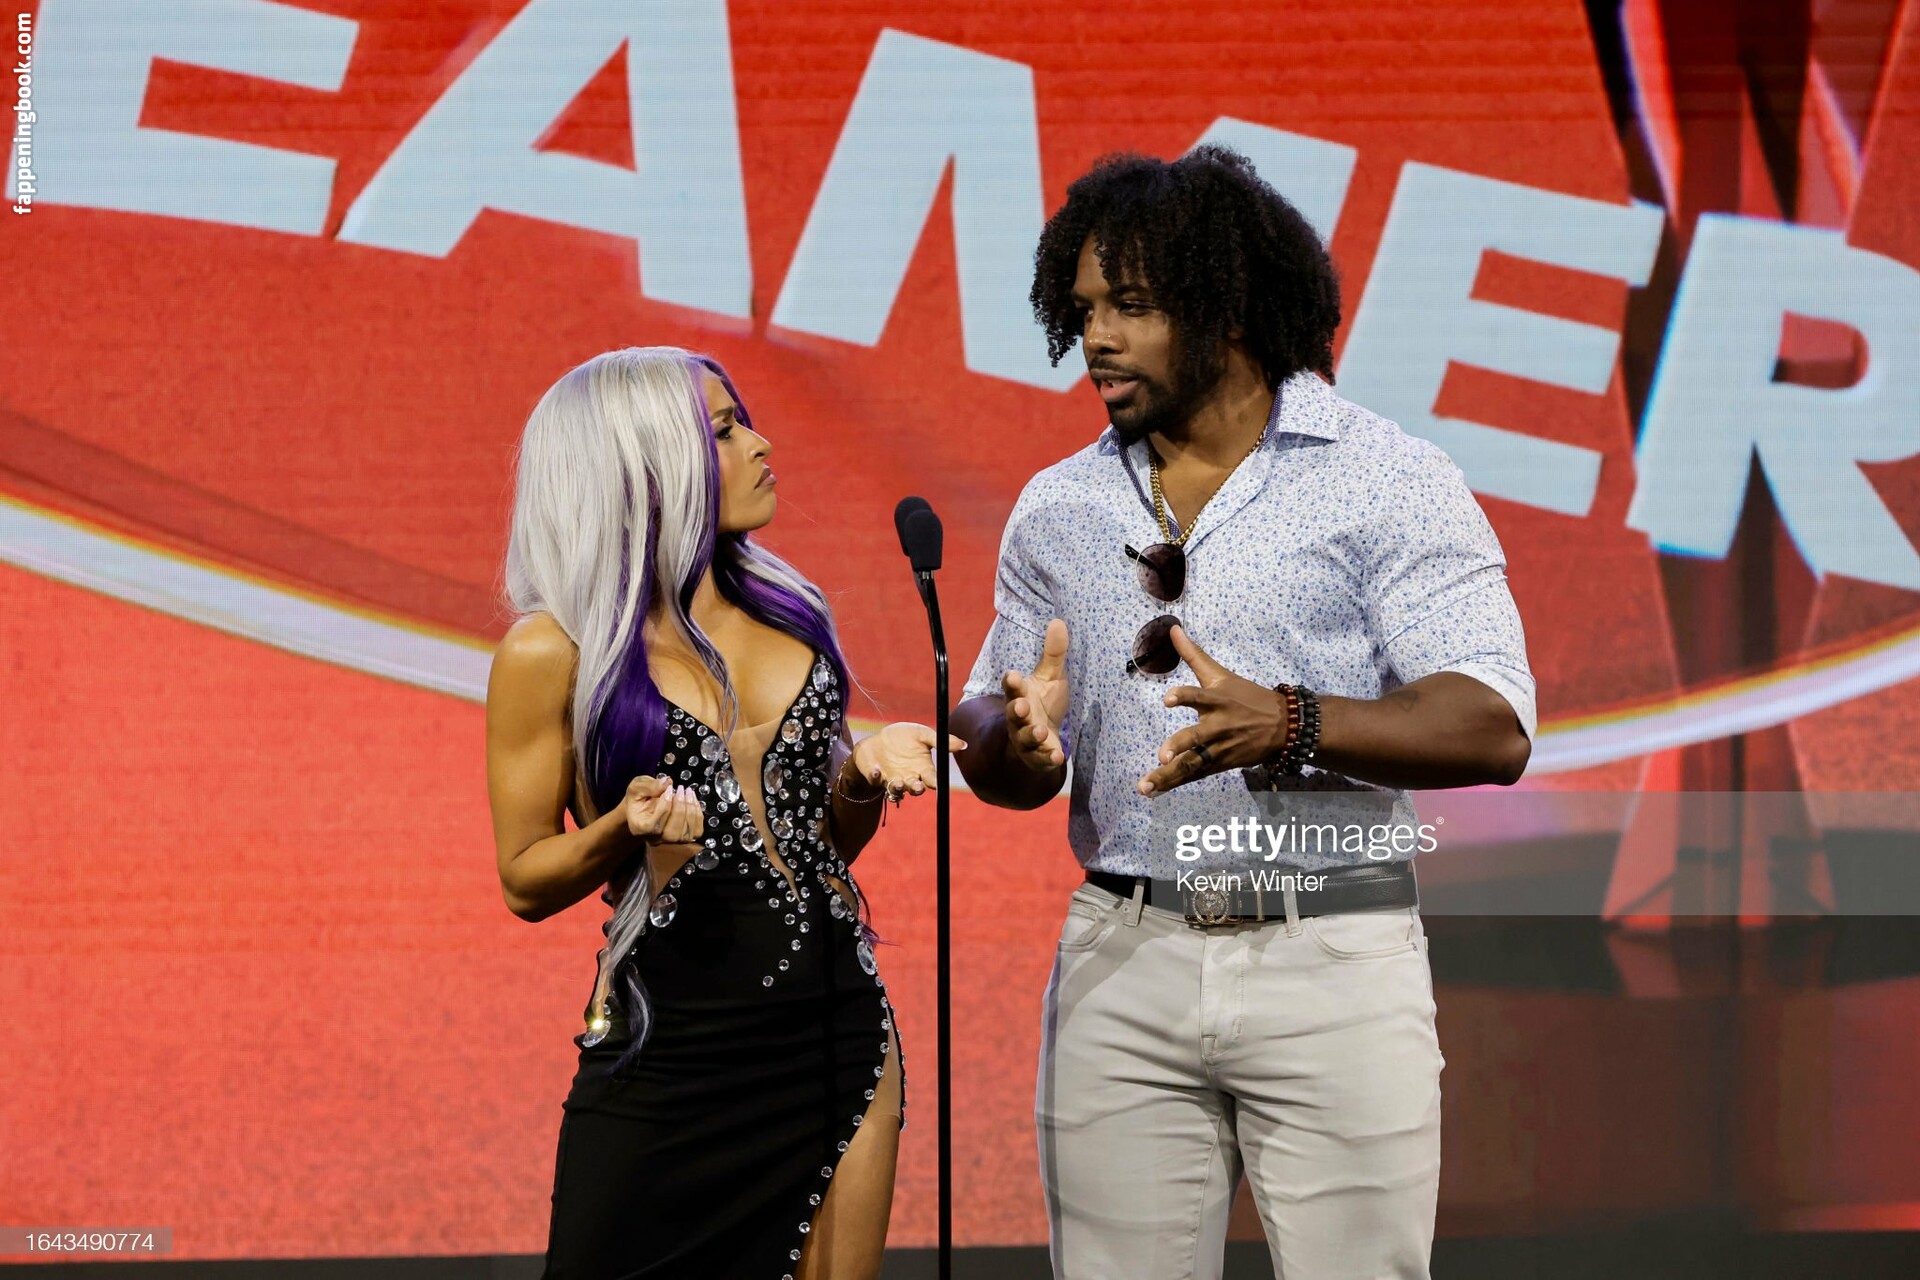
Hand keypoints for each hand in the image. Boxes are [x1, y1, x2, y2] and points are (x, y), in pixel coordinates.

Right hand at [623, 774, 706, 843]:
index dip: (664, 805)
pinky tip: (693, 800)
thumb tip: (667, 782)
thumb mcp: (637, 787)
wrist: (643, 807)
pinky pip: (696, 831)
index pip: (654, 825)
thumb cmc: (639, 798)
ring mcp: (671, 840)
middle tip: (680, 789)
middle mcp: (655, 839)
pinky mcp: (685, 837)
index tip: (669, 789)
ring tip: (688, 792)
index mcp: (640, 829)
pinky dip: (698, 814)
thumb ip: (649, 786)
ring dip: (690, 809)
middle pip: (671, 833)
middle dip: (679, 808)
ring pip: (686, 833)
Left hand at [847, 723, 967, 799]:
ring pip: (897, 791)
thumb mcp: (922, 734)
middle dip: (916, 789)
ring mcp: (892, 780)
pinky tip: (877, 769)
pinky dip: (876, 776)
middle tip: (917, 785)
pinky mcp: (876, 777)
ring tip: (897, 781)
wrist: (879, 739)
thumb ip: (939, 740)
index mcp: (923, 769)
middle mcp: (909, 778)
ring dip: (897, 788)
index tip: (938, 783)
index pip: (932, 780)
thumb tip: (963, 744)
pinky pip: (876, 781)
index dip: (936, 783)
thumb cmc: (903, 738)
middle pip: (915, 789)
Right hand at [1002, 618, 1069, 771]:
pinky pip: (1040, 758)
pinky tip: (1057, 756)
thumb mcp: (1051, 676)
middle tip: (1020, 706)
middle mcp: (1019, 717)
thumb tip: (1058, 621)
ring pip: (1025, 737)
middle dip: (1016, 710)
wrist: (1042, 739)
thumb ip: (1054, 653)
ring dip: (1032, 734)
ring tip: (1041, 731)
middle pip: (1013, 713)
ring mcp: (1026, 738)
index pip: (1012, 687)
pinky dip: (1047, 758)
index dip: (1011, 682)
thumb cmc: (1043, 702)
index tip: (1012, 674)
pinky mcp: (1036, 756)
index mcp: (1020, 695)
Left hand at [1138, 625, 1286, 795]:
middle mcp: (1218, 726)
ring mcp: (1219, 749)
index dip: (1184, 697)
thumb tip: (1173, 628)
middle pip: (1197, 738)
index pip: (1200, 696)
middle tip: (1163, 756)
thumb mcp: (1220, 674)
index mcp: (1218, 700)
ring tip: (1146, 786)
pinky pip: (1194, 775)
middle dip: (1180, 746)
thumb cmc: (1246, 696)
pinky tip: (1153, 791)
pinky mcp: (1220, 765)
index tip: (1168, 699)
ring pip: (1193, 764)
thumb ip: (1193, 654)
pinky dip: (1174, 784)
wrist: (1283, 726)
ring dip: (1169, 776)